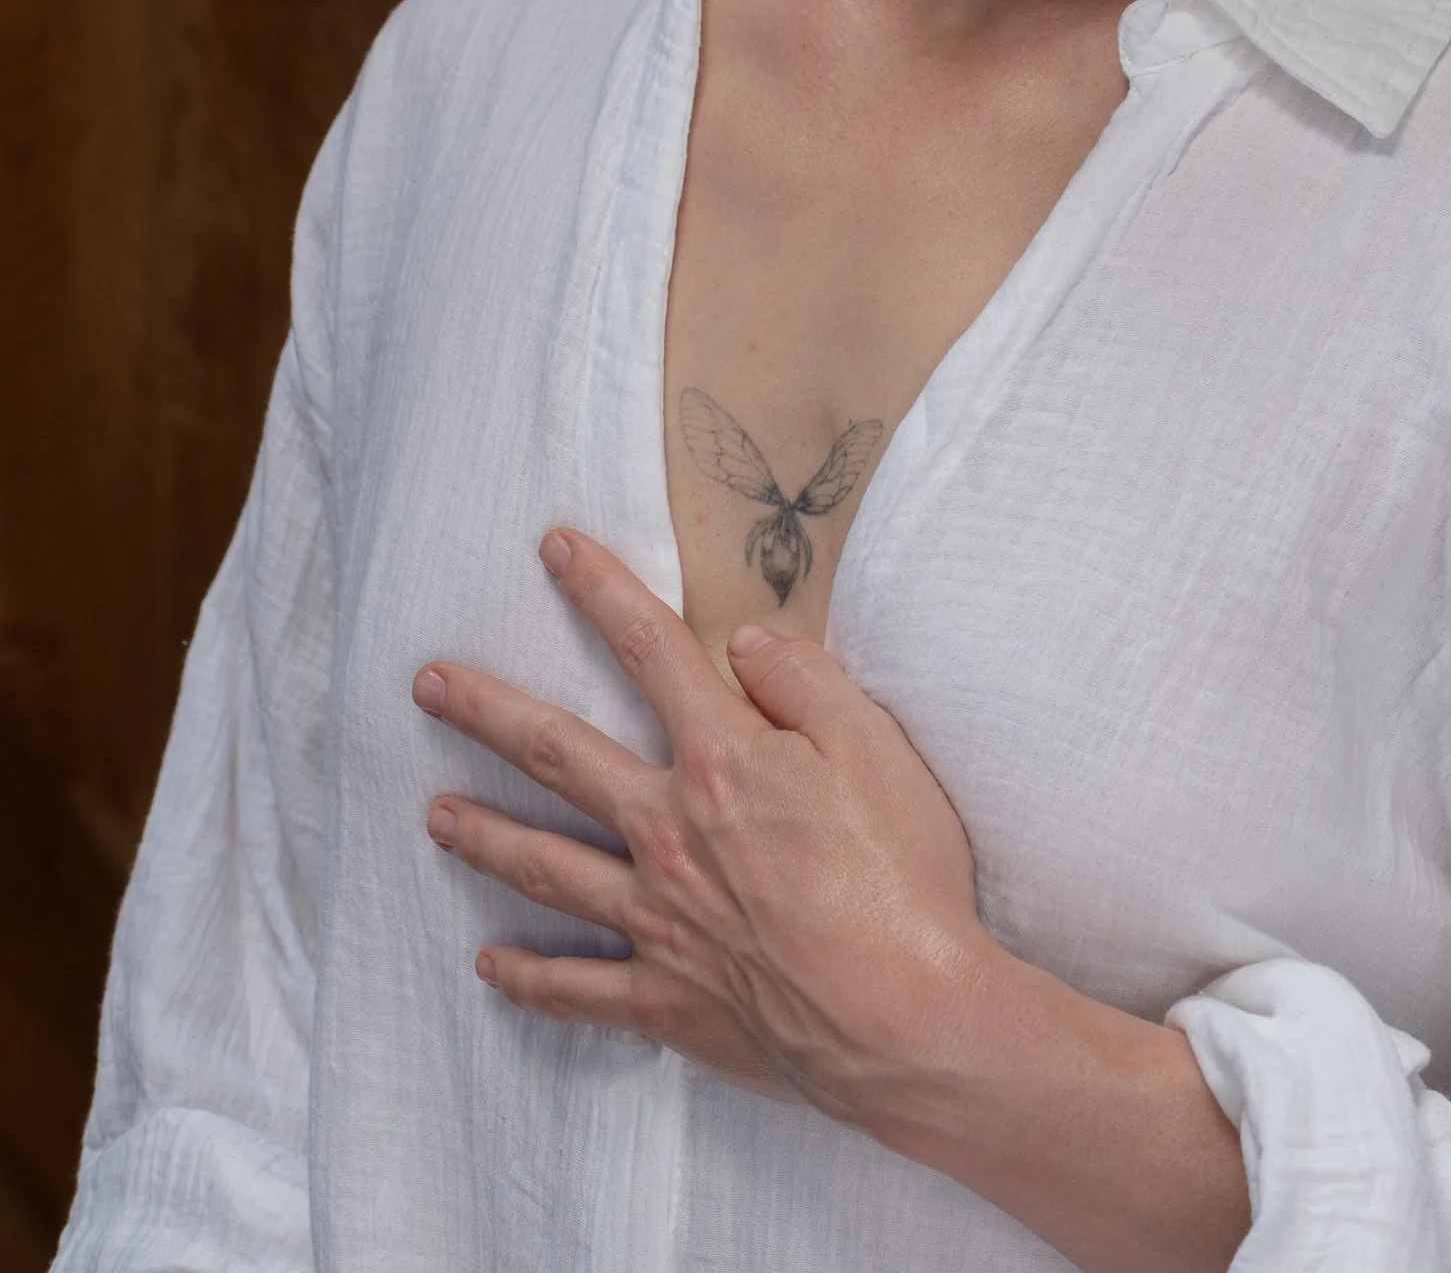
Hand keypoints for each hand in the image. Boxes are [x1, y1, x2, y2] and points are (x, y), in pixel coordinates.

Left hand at [412, 528, 988, 1123]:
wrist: (906, 1018)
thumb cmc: (900, 875)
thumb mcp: (874, 745)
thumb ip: (804, 682)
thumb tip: (745, 644)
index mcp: (721, 759)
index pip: (651, 650)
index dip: (601, 591)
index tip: (555, 548)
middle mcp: (669, 830)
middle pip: (559, 757)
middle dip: (488, 713)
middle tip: (428, 685)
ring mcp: (658, 920)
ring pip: (548, 869)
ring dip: (486, 836)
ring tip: (435, 816)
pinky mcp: (667, 999)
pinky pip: (577, 989)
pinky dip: (530, 978)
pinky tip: (490, 965)